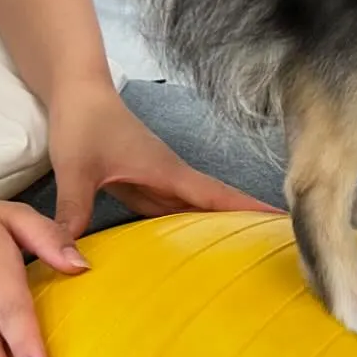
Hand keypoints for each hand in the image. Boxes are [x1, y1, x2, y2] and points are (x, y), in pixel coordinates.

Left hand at [48, 80, 277, 240]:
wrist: (77, 91)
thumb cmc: (83, 122)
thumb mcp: (75, 171)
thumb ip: (73, 215)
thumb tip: (74, 264)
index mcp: (167, 172)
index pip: (217, 196)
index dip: (249, 211)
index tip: (283, 225)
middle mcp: (170, 177)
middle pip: (215, 206)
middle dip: (243, 226)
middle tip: (273, 254)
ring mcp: (158, 180)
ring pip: (193, 210)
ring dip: (216, 229)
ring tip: (241, 259)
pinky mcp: (142, 184)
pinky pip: (170, 211)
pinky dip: (184, 228)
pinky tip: (188, 248)